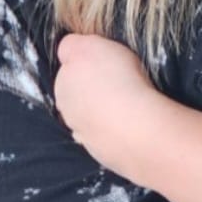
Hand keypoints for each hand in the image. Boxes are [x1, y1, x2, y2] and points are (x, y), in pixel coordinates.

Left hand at [53, 32, 158, 176]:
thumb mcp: (89, 45)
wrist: (138, 128)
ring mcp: (87, 139)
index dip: (87, 66)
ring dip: (106, 113)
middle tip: (119, 83)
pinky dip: (118, 132)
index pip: (68, 73)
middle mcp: (69, 115)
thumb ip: (71, 45)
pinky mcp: (106, 156)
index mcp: (62, 88)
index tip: (105, 64)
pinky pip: (110, 139)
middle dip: (94, 92)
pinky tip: (133, 125)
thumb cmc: (117, 81)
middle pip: (78, 98)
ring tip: (129, 105)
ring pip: (93, 120)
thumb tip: (66, 49)